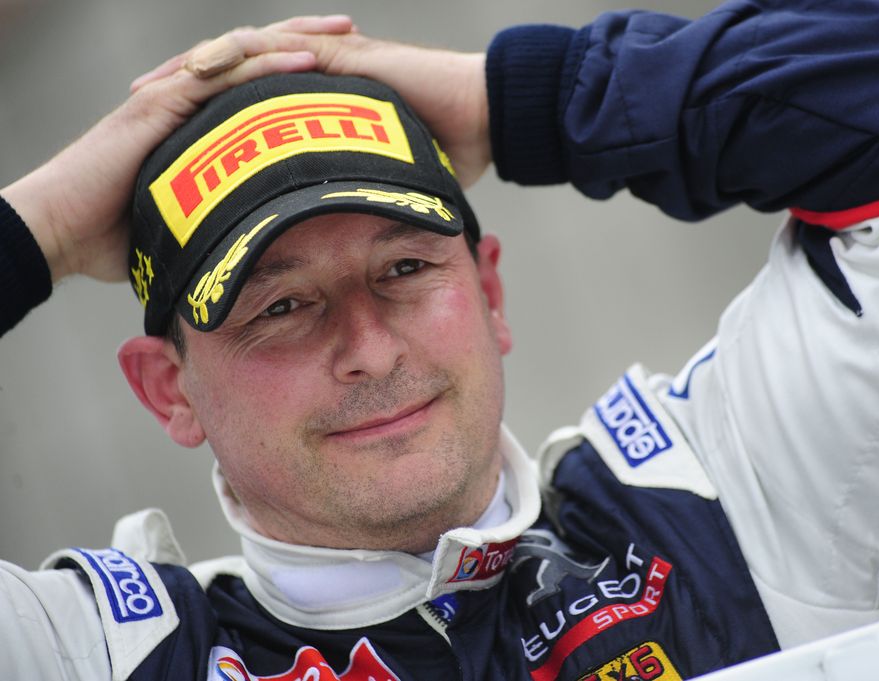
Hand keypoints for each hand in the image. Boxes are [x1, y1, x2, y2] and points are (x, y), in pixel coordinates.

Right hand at [1, 16, 354, 283]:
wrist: (59, 232)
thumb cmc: (111, 234)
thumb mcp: (184, 223)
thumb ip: (219, 222)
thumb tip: (255, 251)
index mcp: (194, 124)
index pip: (252, 85)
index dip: (294, 73)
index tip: (340, 70)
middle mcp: (184, 101)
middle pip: (254, 59)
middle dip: (304, 42)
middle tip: (351, 33)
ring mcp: (171, 99)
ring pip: (242, 56)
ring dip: (292, 41)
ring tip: (338, 33)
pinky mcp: (158, 108)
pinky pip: (219, 76)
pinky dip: (262, 66)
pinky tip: (301, 60)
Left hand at [136, 20, 490, 187]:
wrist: (485, 119)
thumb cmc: (446, 153)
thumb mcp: (388, 185)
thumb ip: (361, 206)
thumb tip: (348, 256)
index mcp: (318, 107)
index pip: (248, 105)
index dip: (205, 120)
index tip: (166, 142)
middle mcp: (314, 80)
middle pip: (232, 74)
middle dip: (182, 89)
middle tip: (138, 109)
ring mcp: (325, 65)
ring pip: (244, 55)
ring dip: (195, 68)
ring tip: (154, 87)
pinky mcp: (342, 57)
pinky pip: (281, 49)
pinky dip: (240, 56)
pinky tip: (204, 67)